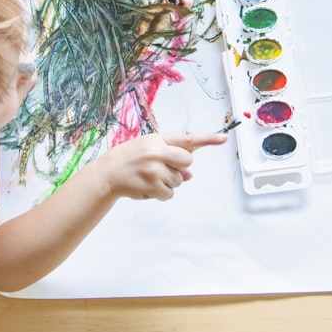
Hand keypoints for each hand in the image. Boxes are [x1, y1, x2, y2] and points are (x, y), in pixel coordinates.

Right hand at [94, 131, 227, 201]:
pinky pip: (170, 193)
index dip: (207, 138)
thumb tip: (189, 174)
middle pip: (188, 161)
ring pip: (179, 180)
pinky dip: (162, 193)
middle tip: (163, 167)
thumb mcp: (149, 150)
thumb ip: (170, 156)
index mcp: (157, 139)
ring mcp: (155, 170)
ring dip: (169, 182)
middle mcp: (157, 152)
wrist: (107, 173)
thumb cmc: (131, 159)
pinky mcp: (152, 186)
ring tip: (150, 177)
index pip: (187, 138)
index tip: (223, 138)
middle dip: (180, 167)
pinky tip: (149, 187)